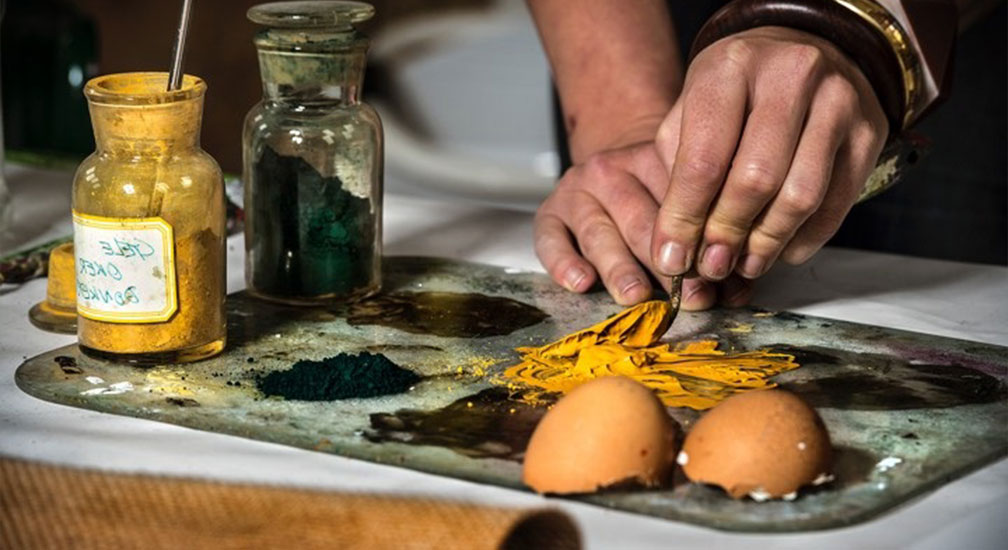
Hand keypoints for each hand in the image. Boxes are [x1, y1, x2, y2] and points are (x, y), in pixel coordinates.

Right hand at [534, 141, 755, 308]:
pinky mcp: (549, 212)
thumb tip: (736, 289)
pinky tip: (581, 283)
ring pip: (598, 231)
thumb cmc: (658, 199)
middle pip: (640, 219)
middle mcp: (613, 170)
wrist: (612, 175)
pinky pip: (551, 238)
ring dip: (619, 267)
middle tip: (686, 295)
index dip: (701, 242)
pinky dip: (563, 262)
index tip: (718, 275)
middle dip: (666, 264)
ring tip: (635, 295)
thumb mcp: (687, 203)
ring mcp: (578, 190)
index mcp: (657, 159)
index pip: (680, 200)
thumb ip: (711, 243)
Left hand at [651, 26, 888, 280]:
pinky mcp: (869, 130)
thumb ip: (676, 171)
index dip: (685, 218)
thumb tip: (674, 248)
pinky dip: (806, 238)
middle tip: (711, 265)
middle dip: (728, 233)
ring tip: (744, 263)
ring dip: (768, 242)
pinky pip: (838, 202)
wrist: (807, 47)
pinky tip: (781, 250)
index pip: (704, 159)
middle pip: (755, 179)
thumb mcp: (692, 109)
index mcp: (732, 67)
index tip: (672, 257)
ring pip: (801, 196)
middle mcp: (790, 76)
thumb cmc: (737, 90)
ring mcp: (838, 101)